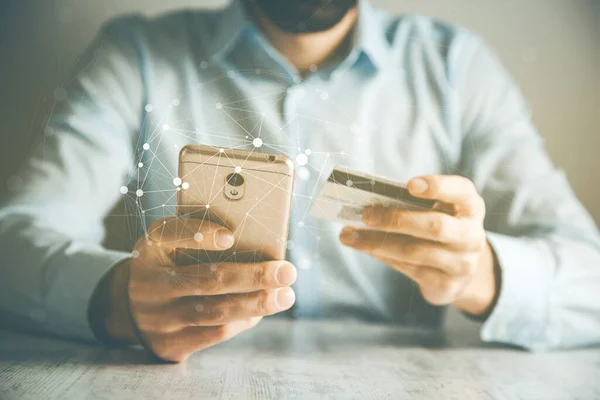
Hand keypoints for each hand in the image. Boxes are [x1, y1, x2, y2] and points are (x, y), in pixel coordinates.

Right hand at [97, 217, 296, 361]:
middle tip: (287, 271)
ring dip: (257, 303)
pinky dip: (243, 321)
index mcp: (149, 249)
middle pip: (207, 280)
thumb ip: (200, 238)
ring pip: (216, 311)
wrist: (132, 309)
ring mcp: (158, 318)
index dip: (200, 234)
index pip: (169, 234)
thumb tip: (255, 244)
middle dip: (253, 276)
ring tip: (285, 296)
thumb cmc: (168, 266)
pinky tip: (261, 311)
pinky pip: (215, 334)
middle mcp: (150, 284)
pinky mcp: (170, 344)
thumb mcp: (171, 246)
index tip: (230, 236)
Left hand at [339, 175, 497, 315]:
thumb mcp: (437, 211)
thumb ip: (412, 205)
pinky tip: (365, 248)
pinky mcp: (447, 285)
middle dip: (395, 220)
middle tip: (365, 215)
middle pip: (435, 226)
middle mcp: (471, 235)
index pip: (461, 191)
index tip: (410, 184)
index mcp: (470, 206)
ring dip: (377, 243)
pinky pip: (409, 270)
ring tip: (350, 236)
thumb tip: (369, 205)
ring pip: (415, 251)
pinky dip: (383, 256)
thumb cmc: (441, 228)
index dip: (438, 187)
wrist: (461, 269)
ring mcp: (462, 263)